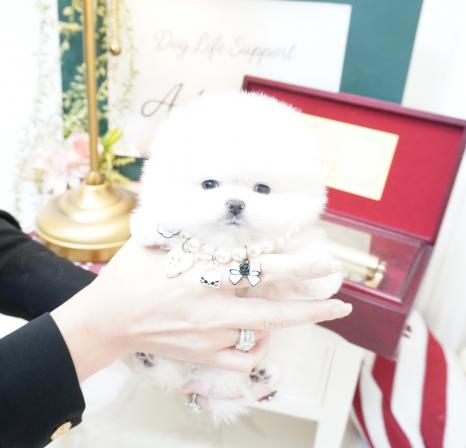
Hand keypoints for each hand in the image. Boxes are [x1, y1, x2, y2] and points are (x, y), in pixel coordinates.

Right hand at [51, 239, 350, 380]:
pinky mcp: (202, 356)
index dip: (297, 265)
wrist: (107, 319)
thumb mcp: (158, 241)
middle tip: (341, 302)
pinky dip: (259, 347)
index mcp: (200, 272)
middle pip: (273, 310)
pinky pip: (244, 359)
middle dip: (312, 306)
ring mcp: (207, 336)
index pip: (260, 267)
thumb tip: (224, 216)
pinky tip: (263, 336)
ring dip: (290, 323)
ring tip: (312, 312)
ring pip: (262, 335)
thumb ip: (193, 232)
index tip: (325, 262)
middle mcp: (209, 306)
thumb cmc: (130, 274)